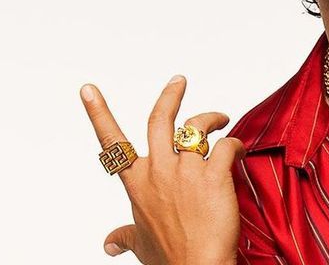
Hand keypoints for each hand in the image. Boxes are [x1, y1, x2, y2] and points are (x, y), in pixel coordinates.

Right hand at [80, 75, 244, 264]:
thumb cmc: (171, 259)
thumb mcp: (141, 244)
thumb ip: (125, 236)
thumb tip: (109, 243)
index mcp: (137, 184)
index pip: (112, 144)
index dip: (98, 113)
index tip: (88, 90)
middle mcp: (158, 171)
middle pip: (160, 119)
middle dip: (171, 95)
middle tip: (180, 81)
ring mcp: (186, 172)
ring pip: (197, 127)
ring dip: (211, 119)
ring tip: (222, 120)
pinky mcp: (214, 176)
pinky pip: (227, 145)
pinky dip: (236, 144)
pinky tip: (240, 152)